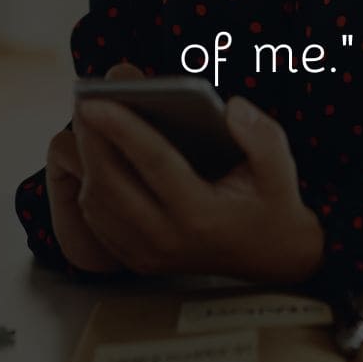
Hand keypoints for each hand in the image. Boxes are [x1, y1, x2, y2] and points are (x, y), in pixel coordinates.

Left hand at [72, 93, 324, 282]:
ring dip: (86, 163)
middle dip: (92, 140)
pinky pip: (99, 222)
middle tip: (82, 102)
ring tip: (85, 124)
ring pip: (99, 205)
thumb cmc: (272, 202)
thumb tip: (230, 107)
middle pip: (113, 184)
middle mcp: (170, 239)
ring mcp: (151, 254)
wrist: (273, 257)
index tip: (96, 101)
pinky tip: (93, 157)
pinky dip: (90, 186)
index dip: (122, 129)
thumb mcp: (280, 166)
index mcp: (202, 214)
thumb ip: (260, 135)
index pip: (154, 163)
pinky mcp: (140, 260)